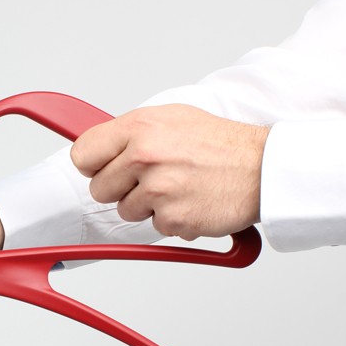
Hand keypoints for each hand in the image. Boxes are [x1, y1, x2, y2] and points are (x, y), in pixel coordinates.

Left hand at [70, 104, 268, 239]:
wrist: (263, 168)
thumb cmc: (219, 144)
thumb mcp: (171, 118)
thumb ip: (131, 133)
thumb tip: (99, 147)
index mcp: (140, 127)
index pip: (83, 154)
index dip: (93, 165)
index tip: (104, 168)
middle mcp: (145, 157)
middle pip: (99, 189)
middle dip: (121, 188)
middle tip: (152, 178)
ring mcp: (158, 190)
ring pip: (126, 211)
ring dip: (148, 206)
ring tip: (178, 187)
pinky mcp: (173, 218)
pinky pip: (155, 227)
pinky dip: (172, 219)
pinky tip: (192, 201)